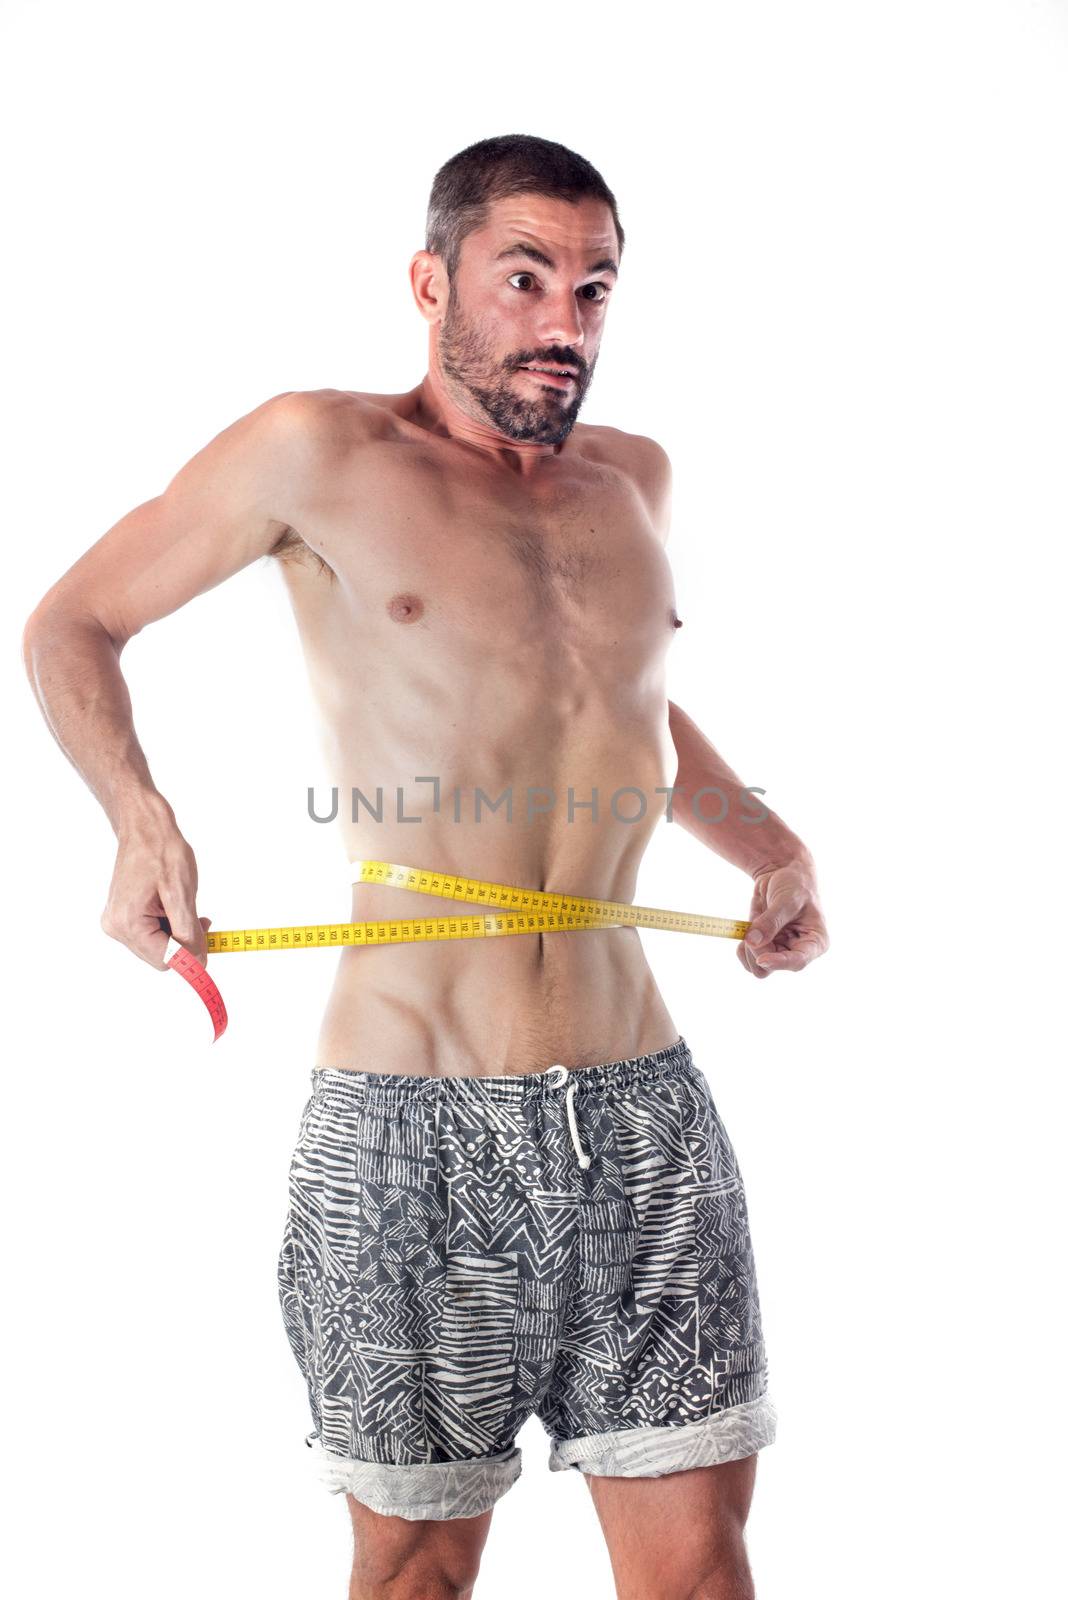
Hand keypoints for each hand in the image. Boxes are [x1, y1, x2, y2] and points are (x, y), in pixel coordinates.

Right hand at [100, 802, 211, 968]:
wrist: (145, 827)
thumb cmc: (162, 852)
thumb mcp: (182, 894)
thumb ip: (188, 933)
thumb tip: (198, 964)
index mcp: (127, 923)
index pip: (165, 960)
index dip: (191, 953)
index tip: (210, 938)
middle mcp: (116, 927)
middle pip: (160, 956)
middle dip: (184, 941)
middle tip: (201, 918)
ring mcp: (117, 922)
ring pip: (158, 946)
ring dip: (178, 933)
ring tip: (184, 905)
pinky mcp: (122, 916)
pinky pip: (151, 934)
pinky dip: (169, 925)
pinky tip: (173, 906)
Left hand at [738, 857, 827, 978]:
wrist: (782, 875)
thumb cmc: (795, 885)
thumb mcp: (786, 899)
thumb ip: (771, 921)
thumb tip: (753, 942)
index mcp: (815, 942)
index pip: (798, 962)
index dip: (779, 963)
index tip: (762, 958)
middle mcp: (798, 952)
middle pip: (772, 967)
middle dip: (758, 950)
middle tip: (754, 927)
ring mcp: (780, 952)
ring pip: (758, 969)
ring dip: (748, 950)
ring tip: (752, 925)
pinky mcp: (765, 948)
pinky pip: (749, 960)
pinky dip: (742, 949)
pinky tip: (746, 932)